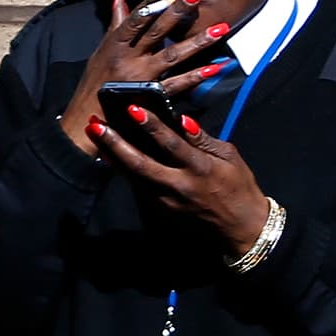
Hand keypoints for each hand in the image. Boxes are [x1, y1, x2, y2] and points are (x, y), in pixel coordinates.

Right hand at [58, 0, 238, 157]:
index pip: (138, 15)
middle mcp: (127, 57)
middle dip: (179, 10)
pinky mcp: (149, 97)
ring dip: (198, 42)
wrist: (86, 121)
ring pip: (172, 55)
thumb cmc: (95, 83)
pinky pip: (176, 85)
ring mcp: (139, 77)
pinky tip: (215, 68)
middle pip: (157, 30)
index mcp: (116, 43)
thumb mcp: (101, 50)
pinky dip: (196, 76)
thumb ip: (116, 24)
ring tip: (221, 29)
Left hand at [93, 103, 273, 256]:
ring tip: (94, 134)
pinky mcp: (162, 210)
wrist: (241, 227)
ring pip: (132, 176)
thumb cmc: (239, 187)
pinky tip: (110, 154)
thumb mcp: (229, 157)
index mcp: (200, 169)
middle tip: (95, 124)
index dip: (151, 126)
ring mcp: (167, 201)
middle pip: (140, 163)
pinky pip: (138, 185)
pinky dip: (123, 168)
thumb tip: (182, 120)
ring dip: (111, 154)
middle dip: (115, 143)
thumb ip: (202, 139)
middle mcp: (180, 186)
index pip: (171, 144)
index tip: (133, 109)